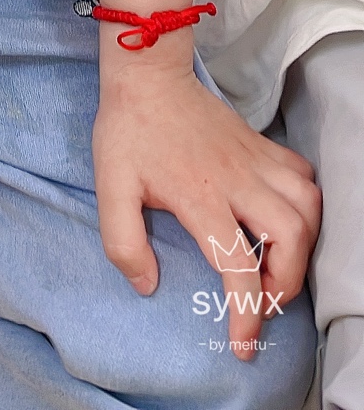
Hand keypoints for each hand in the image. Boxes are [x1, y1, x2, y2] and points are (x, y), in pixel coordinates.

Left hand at [93, 55, 319, 359]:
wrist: (147, 73)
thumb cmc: (128, 130)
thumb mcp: (109, 187)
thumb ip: (123, 242)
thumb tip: (147, 286)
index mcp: (199, 196)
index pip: (238, 264)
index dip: (247, 313)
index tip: (242, 343)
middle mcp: (237, 180)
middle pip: (290, 239)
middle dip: (286, 284)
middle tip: (262, 301)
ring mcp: (254, 160)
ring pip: (307, 208)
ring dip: (302, 246)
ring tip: (278, 265)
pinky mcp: (261, 144)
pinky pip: (303, 176)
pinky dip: (305, 205)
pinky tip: (285, 218)